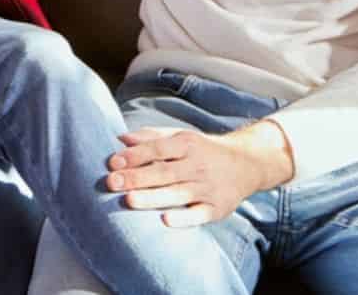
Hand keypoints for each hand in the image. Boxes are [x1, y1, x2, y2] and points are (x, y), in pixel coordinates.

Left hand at [106, 120, 294, 227]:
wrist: (246, 164)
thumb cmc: (203, 151)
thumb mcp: (181, 138)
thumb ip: (151, 138)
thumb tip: (120, 138)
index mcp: (186, 144)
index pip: (158, 148)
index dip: (135, 155)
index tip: (112, 162)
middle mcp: (197, 165)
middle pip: (164, 171)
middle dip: (137, 177)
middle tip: (111, 182)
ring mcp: (208, 187)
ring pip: (178, 194)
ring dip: (153, 197)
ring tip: (129, 200)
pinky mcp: (217, 208)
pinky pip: (199, 214)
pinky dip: (184, 218)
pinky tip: (166, 221)